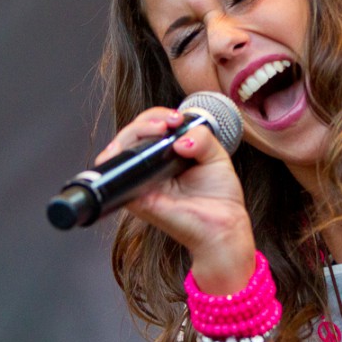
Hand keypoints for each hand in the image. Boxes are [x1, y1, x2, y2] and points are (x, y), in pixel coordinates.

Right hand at [96, 107, 256, 293]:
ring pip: (121, 149)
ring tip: (160, 129)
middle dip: (146, 120)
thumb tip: (180, 140)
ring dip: (134, 131)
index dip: (158, 116)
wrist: (224, 225)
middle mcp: (151, 167)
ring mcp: (141, 181)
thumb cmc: (219, 195)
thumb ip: (202, 138)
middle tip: (168, 123)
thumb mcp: (217, 156)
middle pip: (131, 134)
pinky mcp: (136, 197)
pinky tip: (134, 150)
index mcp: (167, 155)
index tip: (177, 118)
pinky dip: (117, 159)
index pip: (150, 127)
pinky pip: (117, 176)